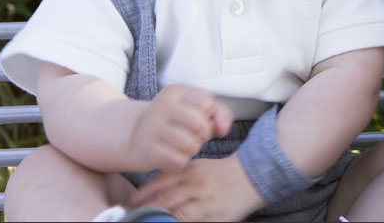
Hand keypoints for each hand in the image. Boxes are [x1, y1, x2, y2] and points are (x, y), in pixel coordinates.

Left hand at [129, 153, 264, 221]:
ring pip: (178, 214)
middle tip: (132, 218)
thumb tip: (148, 190)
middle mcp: (199, 185)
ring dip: (161, 220)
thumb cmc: (221, 173)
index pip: (161, 182)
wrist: (254, 175)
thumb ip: (176, 176)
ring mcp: (208, 202)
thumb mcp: (198, 167)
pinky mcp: (218, 217)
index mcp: (192, 171)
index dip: (143, 194)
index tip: (129, 204)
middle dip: (146, 210)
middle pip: (166, 199)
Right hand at [130, 84, 233, 172]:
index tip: (200, 118)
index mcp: (176, 91)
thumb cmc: (176, 120)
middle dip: (204, 134)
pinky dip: (181, 161)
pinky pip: (178, 160)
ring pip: (190, 145)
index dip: (209, 116)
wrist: (136, 134)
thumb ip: (219, 113)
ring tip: (185, 146)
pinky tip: (175, 155)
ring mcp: (152, 128)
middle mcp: (162, 106)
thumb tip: (224, 130)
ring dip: (193, 149)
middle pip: (200, 125)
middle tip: (195, 136)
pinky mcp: (146, 150)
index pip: (207, 104)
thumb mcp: (197, 108)